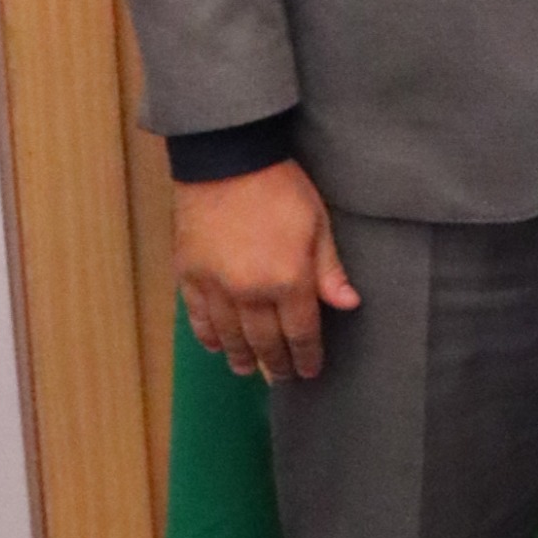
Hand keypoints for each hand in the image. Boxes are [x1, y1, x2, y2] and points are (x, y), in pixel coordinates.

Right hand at [175, 160, 359, 383]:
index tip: (309, 372)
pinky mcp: (189, 275)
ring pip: (229, 335)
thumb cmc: (281, 188)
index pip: (300, 332)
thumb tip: (349, 305)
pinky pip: (198, 317)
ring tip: (246, 369)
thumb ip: (329, 270)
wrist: (228, 160)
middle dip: (275, 363)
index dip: (305, 356)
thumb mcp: (318, 224)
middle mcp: (250, 293)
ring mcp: (216, 286)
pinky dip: (207, 335)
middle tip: (280, 377)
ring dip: (240, 356)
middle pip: (264, 341)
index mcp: (288, 281)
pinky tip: (215, 345)